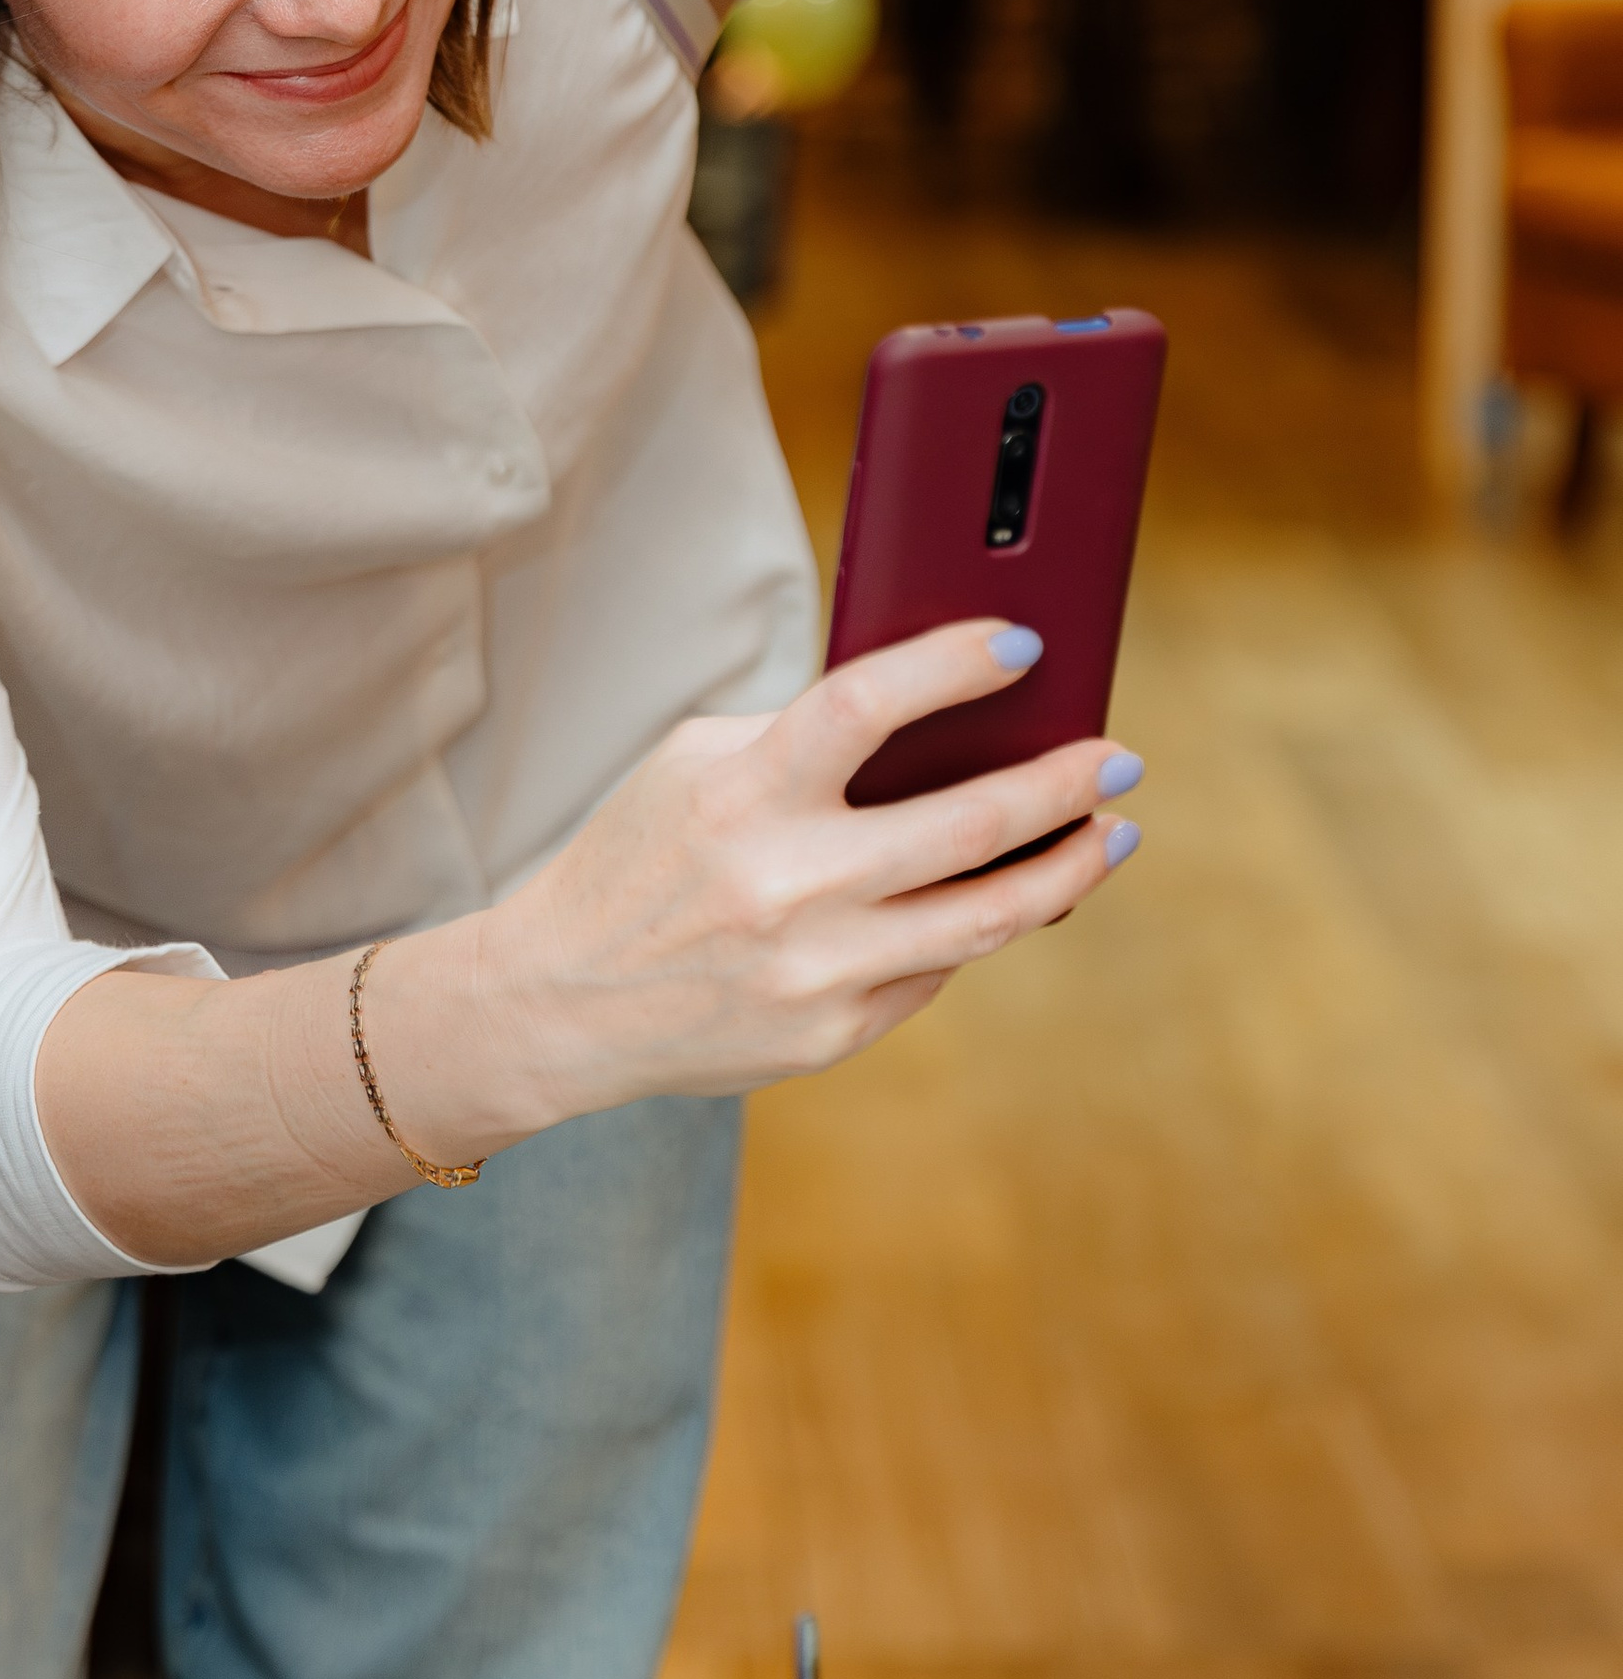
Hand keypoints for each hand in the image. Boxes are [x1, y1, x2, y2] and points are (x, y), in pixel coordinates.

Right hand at [452, 621, 1139, 1134]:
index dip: (954, 667)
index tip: (1024, 646)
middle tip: (1117, 759)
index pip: (866, 705)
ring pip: (986, 917)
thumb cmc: (639, 858)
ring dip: (1067, 869)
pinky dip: (975, 927)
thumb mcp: (692, 766)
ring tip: (1108, 835)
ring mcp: (816, 970)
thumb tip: (940, 719)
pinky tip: (1003, 897)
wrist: (561, 1001)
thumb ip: (800, 736)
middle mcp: (785, 884)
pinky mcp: (832, 1033)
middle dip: (1062, 786)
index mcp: (740, 793)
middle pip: (966, 824)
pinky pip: (937, 970)